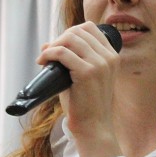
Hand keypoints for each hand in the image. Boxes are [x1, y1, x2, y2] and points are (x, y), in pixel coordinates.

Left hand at [36, 21, 121, 156]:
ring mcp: (100, 64)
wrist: (94, 128)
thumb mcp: (84, 77)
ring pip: (70, 38)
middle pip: (79, 30)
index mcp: (112, 57)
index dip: (71, 32)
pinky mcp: (87, 73)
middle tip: (49, 53)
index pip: (91, 28)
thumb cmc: (86, 106)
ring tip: (45, 58)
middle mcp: (109, 58)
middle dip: (60, 38)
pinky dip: (49, 54)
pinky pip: (63, 52)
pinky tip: (43, 61)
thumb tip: (47, 44)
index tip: (59, 45)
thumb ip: (72, 59)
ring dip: (53, 45)